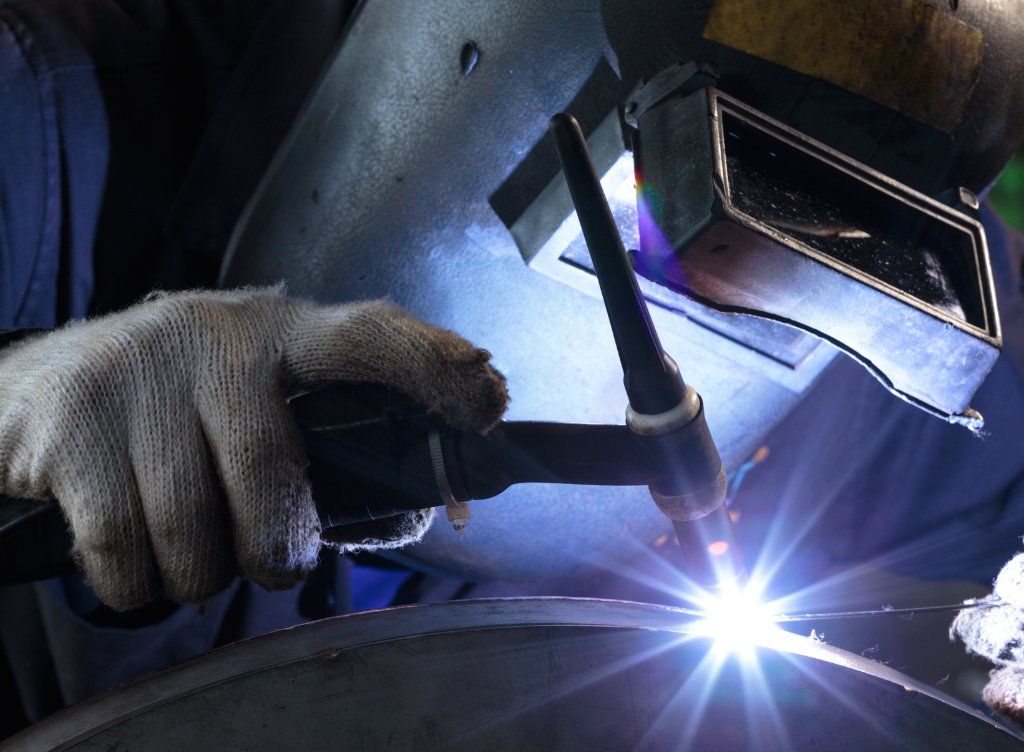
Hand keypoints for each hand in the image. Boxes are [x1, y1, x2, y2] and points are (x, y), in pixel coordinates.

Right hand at [0, 288, 506, 609]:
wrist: (27, 390)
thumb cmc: (172, 414)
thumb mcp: (252, 405)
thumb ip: (326, 451)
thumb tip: (417, 510)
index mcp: (281, 335)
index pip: (370, 335)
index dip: (432, 367)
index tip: (486, 402)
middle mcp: (216, 340)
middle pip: (273, 481)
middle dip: (274, 552)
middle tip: (266, 560)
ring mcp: (139, 373)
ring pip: (193, 532)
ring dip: (196, 574)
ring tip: (186, 551)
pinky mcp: (73, 423)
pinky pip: (124, 552)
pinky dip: (135, 583)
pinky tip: (132, 552)